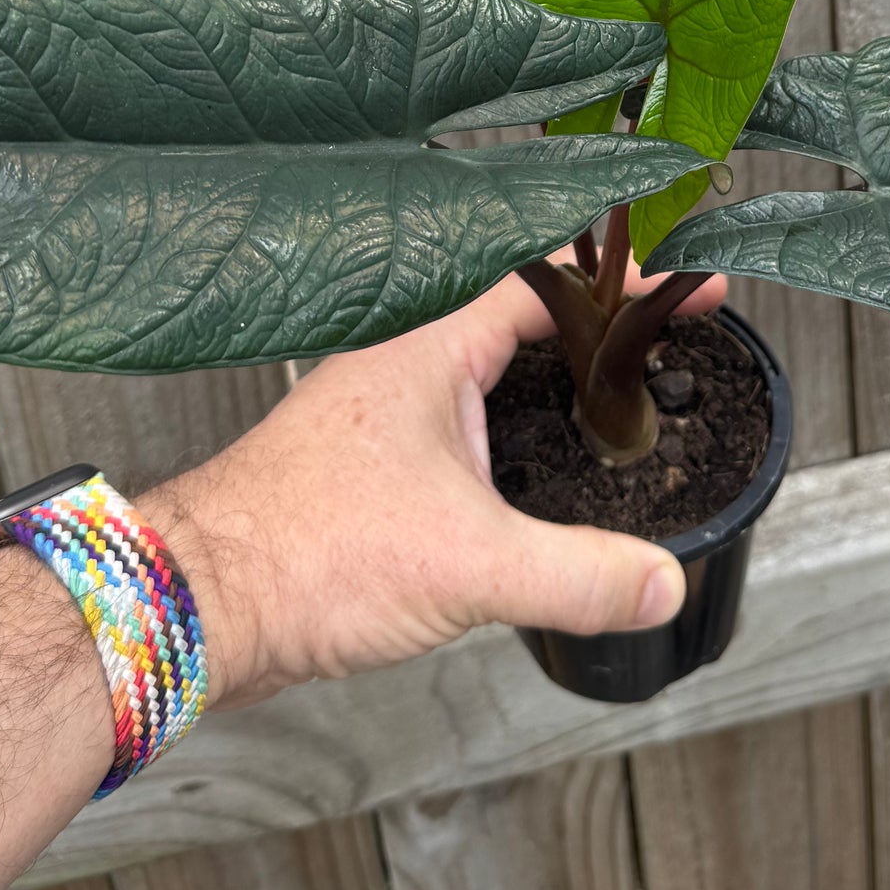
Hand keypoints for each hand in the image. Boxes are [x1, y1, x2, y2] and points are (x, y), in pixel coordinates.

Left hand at [153, 256, 725, 709]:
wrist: (196, 603)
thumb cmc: (303, 555)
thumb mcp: (470, 566)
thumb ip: (580, 574)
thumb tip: (665, 581)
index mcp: (427, 349)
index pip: (549, 286)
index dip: (628, 286)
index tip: (693, 290)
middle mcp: (398, 367)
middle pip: (519, 324)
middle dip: (595, 335)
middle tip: (665, 351)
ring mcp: (375, 417)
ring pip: (480, 380)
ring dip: (546, 389)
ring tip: (615, 411)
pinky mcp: (359, 471)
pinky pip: (453, 433)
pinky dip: (506, 442)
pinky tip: (529, 487)